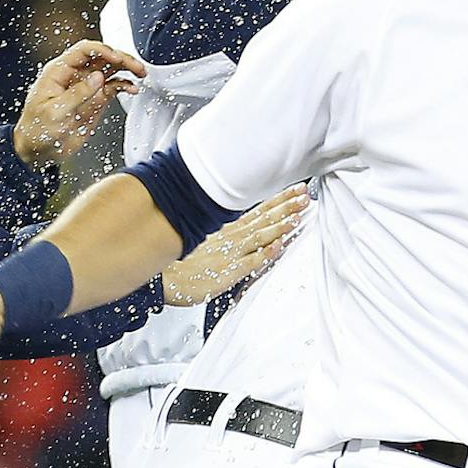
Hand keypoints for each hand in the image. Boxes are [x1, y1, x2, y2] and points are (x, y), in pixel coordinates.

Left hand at [13, 41, 145, 166]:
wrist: (39, 150)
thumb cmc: (36, 130)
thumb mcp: (54, 112)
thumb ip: (77, 93)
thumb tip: (97, 77)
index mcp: (58, 72)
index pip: (83, 51)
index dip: (103, 51)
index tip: (117, 58)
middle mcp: (74, 76)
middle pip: (101, 57)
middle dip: (121, 58)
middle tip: (136, 66)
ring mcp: (86, 87)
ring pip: (111, 69)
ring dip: (127, 68)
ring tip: (140, 73)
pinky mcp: (95, 99)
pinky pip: (114, 86)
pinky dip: (125, 85)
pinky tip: (132, 89)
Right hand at [161, 185, 309, 306]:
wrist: (161, 277)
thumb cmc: (181, 258)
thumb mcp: (206, 235)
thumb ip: (228, 227)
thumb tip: (246, 218)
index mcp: (229, 227)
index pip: (260, 209)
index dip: (281, 199)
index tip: (298, 189)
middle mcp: (234, 237)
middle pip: (265, 218)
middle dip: (287, 206)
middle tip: (305, 195)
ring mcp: (232, 253)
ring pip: (261, 236)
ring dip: (280, 225)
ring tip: (297, 216)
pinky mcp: (228, 272)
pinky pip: (250, 261)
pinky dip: (265, 253)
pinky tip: (278, 246)